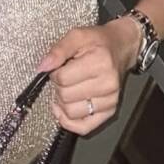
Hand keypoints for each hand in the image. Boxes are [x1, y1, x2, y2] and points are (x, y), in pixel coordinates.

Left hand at [36, 17, 141, 133]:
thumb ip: (59, 49)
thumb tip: (42, 67)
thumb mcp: (77, 35)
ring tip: (69, 89)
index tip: (60, 66)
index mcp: (100, 62)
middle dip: (59, 86)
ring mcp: (110, 100)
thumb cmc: (99, 42)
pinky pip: (83, 128)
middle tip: (65, 76)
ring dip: (63, 103)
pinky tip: (66, 109)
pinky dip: (70, 121)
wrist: (121, 47)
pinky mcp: (110, 112)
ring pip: (71, 113)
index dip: (55, 72)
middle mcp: (108, 83)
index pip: (62, 78)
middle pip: (65, 97)